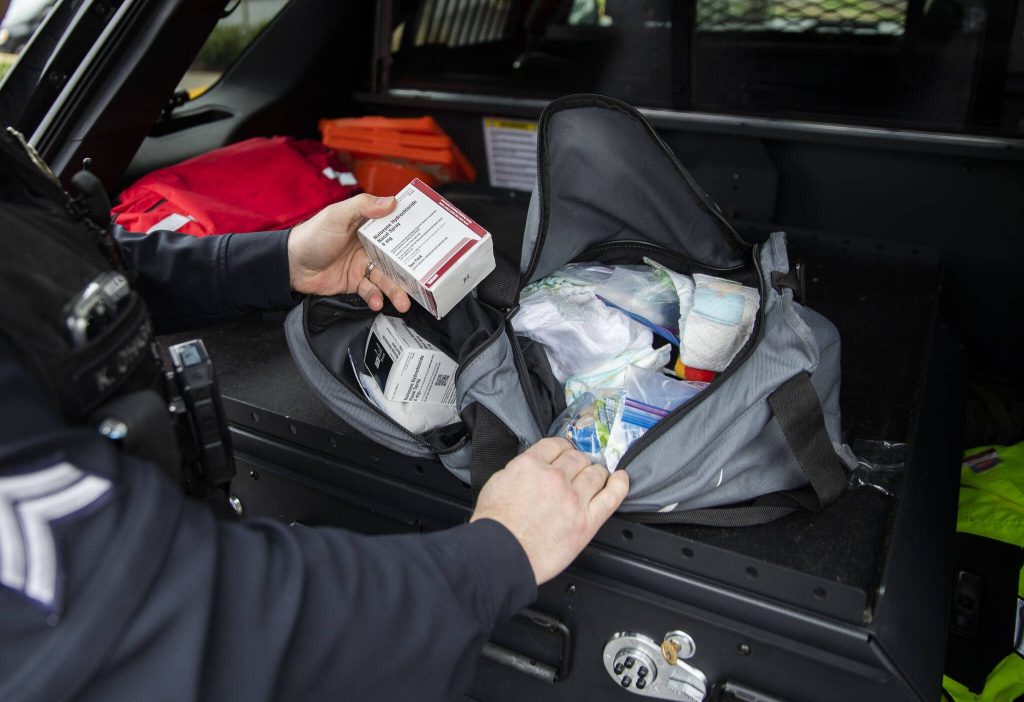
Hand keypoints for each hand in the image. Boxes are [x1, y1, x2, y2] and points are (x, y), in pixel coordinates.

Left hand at [287, 194, 411, 311]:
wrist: (290, 264)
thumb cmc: (312, 235)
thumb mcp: (337, 215)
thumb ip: (363, 206)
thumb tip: (392, 201)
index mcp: (367, 226)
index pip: (396, 228)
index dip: (413, 232)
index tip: (432, 238)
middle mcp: (369, 246)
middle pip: (396, 259)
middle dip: (410, 272)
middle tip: (423, 282)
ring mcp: (363, 266)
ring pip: (386, 279)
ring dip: (396, 291)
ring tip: (403, 303)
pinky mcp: (355, 283)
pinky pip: (371, 292)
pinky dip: (375, 298)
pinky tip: (377, 302)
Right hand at [471, 438, 628, 584]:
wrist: (501, 554)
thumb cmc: (495, 526)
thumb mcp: (497, 483)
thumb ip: (519, 470)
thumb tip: (531, 468)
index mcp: (531, 465)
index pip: (555, 445)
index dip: (562, 447)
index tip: (564, 452)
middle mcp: (555, 478)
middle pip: (577, 457)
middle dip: (578, 460)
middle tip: (577, 468)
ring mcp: (574, 499)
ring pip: (596, 473)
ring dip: (596, 471)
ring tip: (595, 476)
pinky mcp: (587, 521)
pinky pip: (611, 496)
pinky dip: (619, 484)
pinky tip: (620, 479)